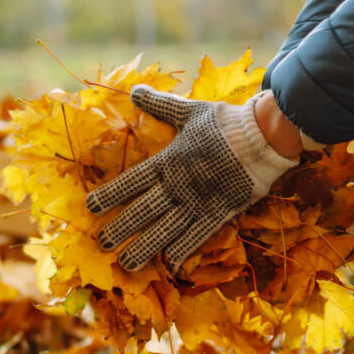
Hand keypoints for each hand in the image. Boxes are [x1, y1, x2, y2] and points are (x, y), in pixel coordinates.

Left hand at [86, 85, 297, 272]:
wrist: (263, 136)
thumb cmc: (226, 122)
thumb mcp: (190, 111)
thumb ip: (160, 105)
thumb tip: (135, 89)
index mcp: (169, 160)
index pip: (132, 180)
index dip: (110, 194)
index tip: (90, 208)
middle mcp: (179, 184)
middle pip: (143, 210)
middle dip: (121, 228)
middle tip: (101, 244)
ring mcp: (199, 200)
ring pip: (165, 228)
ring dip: (145, 247)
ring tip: (127, 264)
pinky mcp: (219, 211)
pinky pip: (198, 234)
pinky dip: (184, 249)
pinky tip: (170, 264)